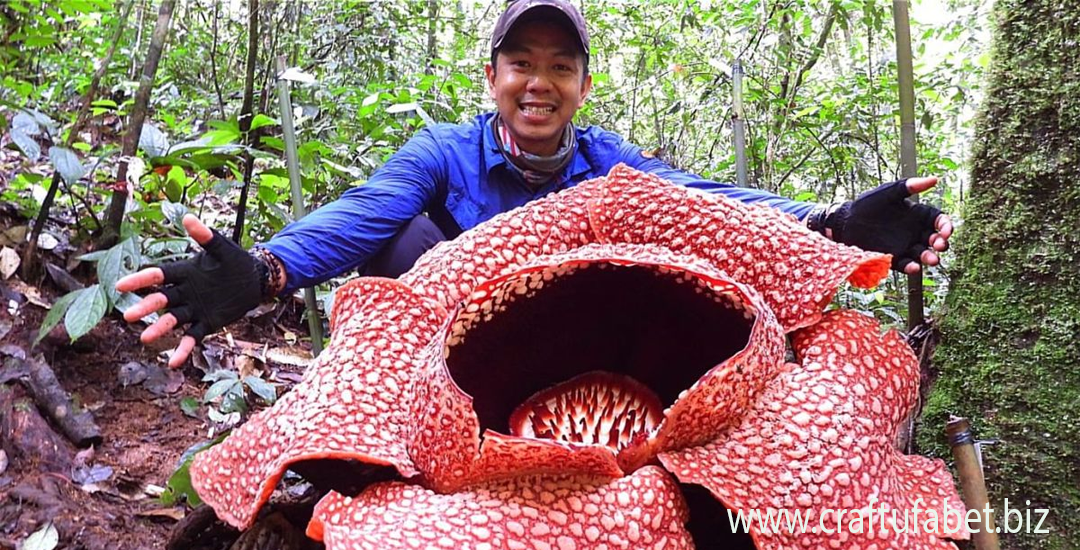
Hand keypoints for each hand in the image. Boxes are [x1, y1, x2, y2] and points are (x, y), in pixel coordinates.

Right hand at [116, 215, 262, 367]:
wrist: (254, 280)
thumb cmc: (235, 261)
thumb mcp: (222, 248)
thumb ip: (205, 236)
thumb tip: (189, 217)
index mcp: (184, 273)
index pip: (158, 275)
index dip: (140, 280)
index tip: (120, 285)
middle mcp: (185, 292)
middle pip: (161, 300)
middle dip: (146, 307)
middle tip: (129, 315)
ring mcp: (194, 309)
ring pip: (173, 320)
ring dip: (160, 329)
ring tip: (145, 338)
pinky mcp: (207, 323)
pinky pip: (193, 337)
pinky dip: (184, 349)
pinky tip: (172, 363)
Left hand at [823, 177, 952, 273]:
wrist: (845, 221)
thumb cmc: (867, 204)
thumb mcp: (890, 192)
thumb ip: (911, 186)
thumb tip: (935, 179)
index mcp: (917, 215)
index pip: (938, 221)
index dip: (946, 226)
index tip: (946, 230)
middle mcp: (914, 232)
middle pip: (934, 240)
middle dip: (940, 243)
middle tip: (939, 245)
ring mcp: (904, 246)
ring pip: (922, 254)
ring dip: (929, 257)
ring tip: (931, 259)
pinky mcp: (892, 258)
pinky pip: (905, 265)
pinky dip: (911, 267)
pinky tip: (914, 267)